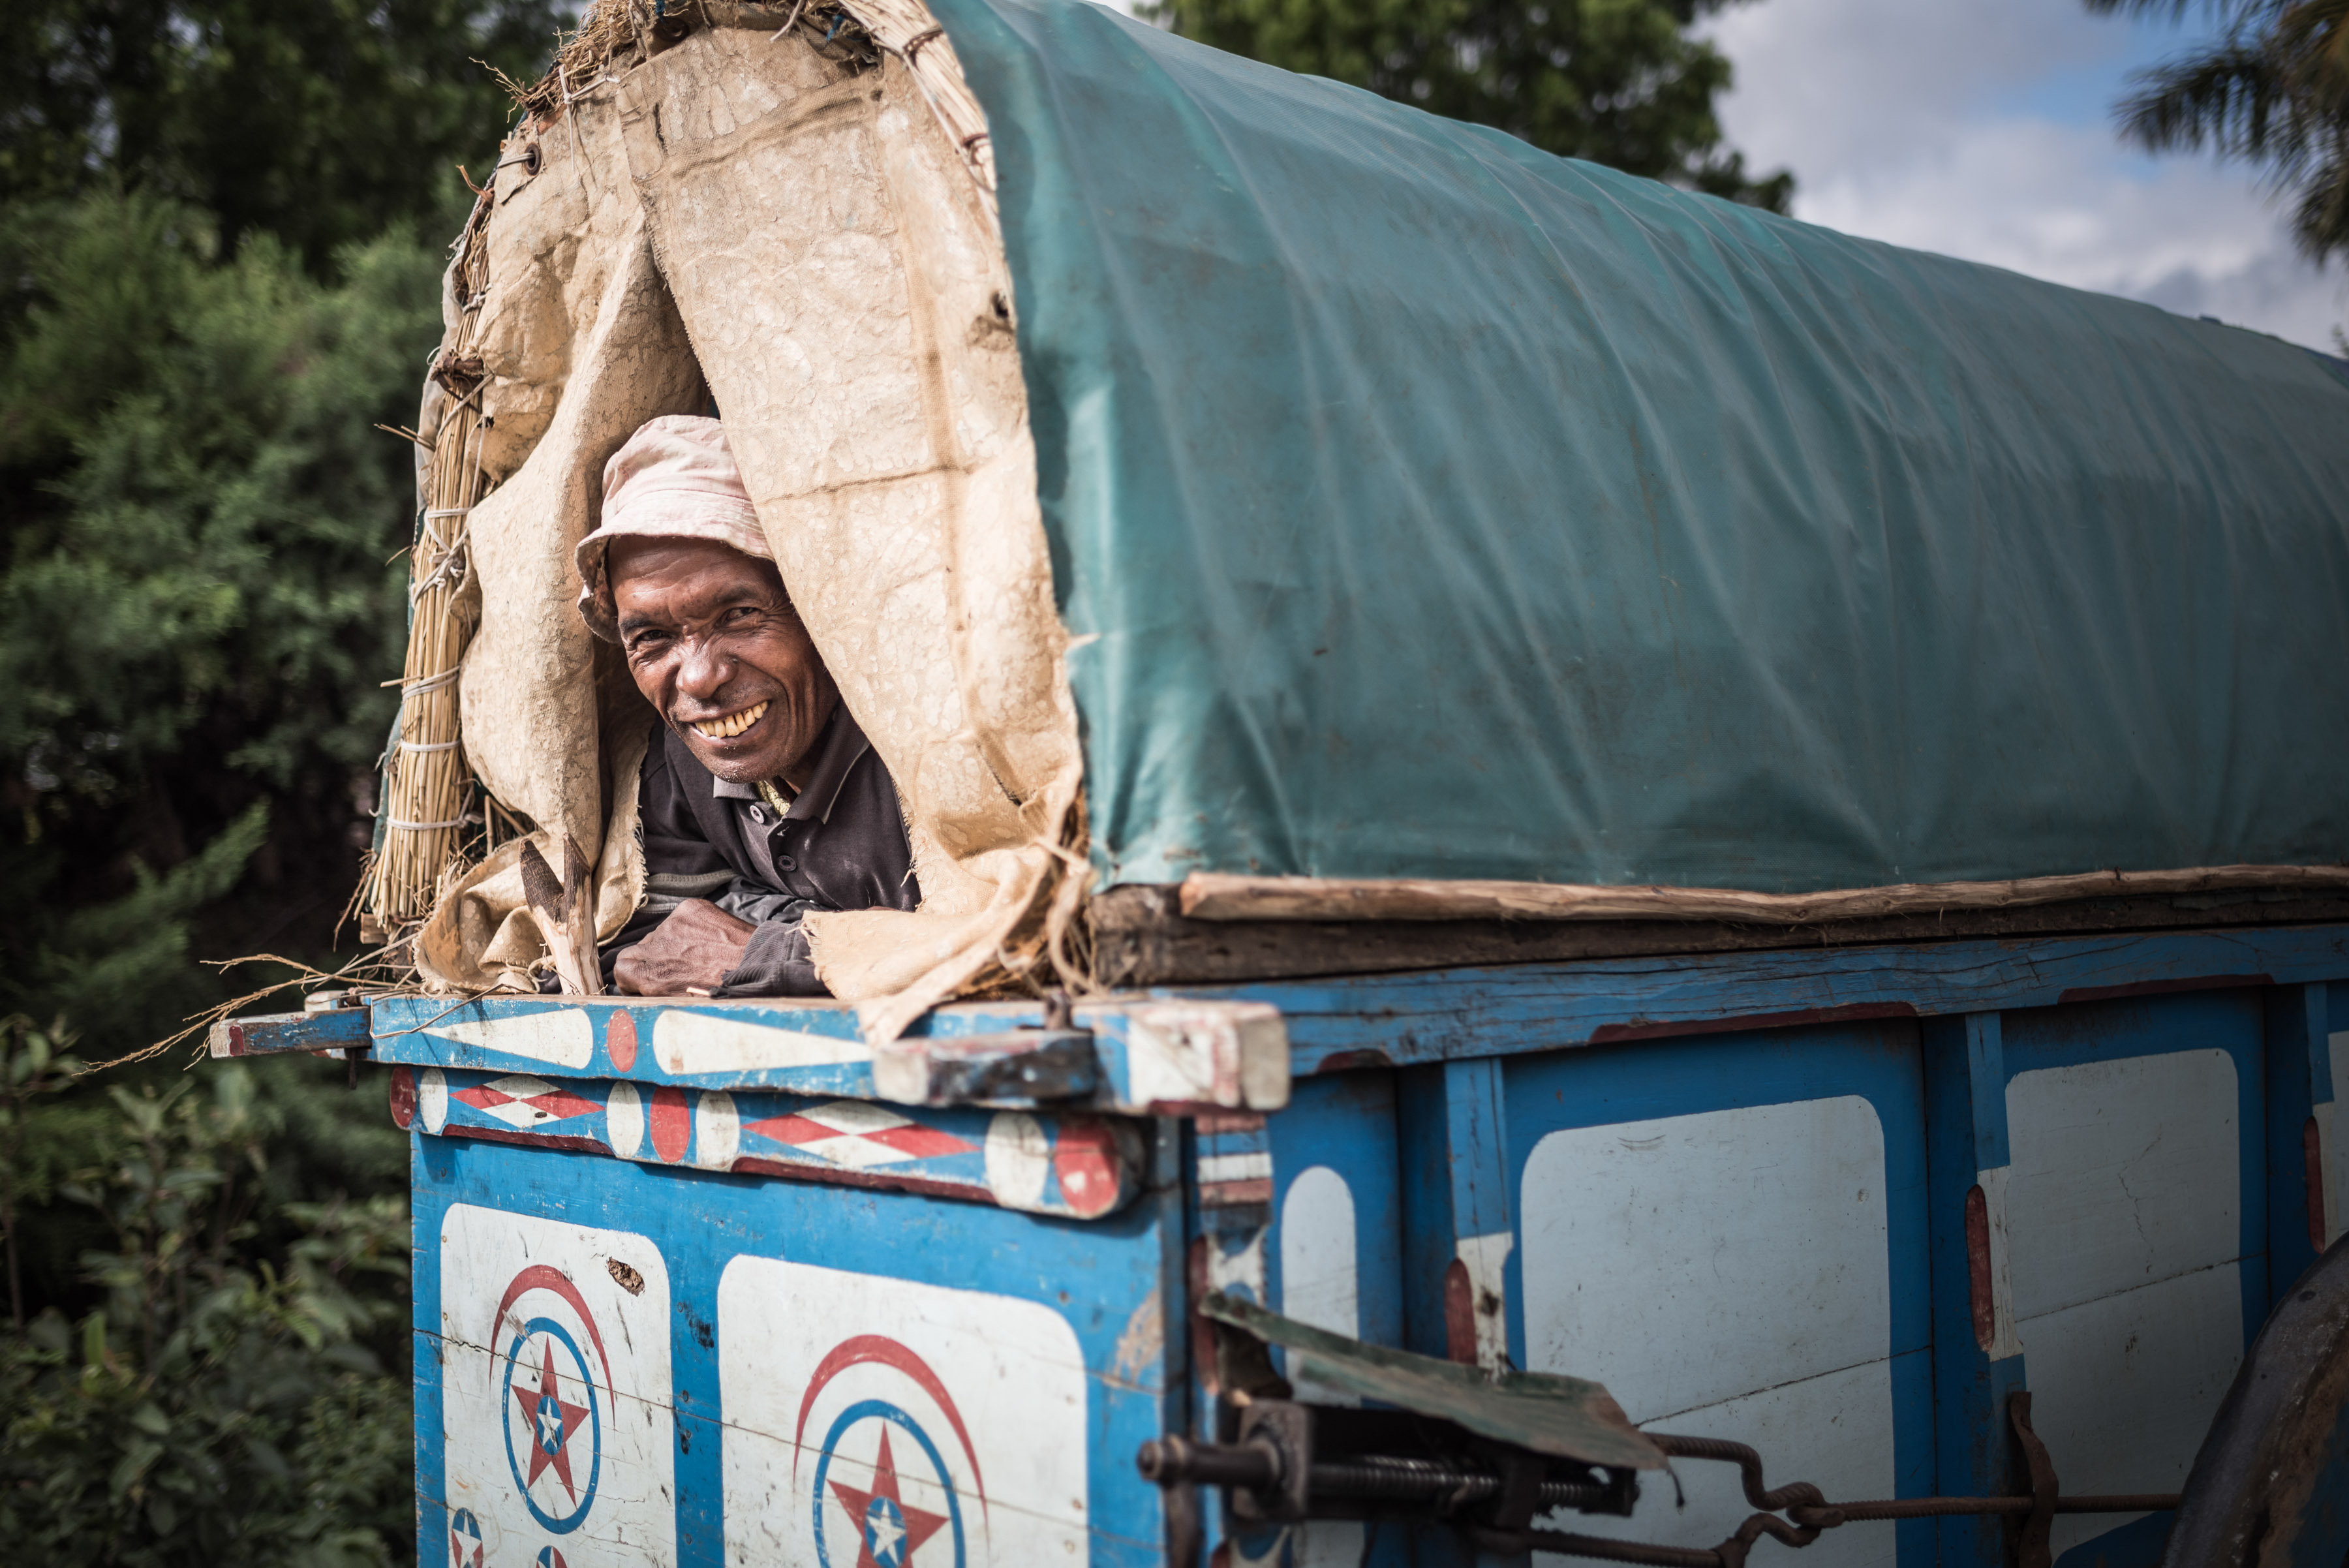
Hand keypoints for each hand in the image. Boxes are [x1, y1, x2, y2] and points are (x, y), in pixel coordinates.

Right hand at [612, 899, 756, 995]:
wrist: (759, 967)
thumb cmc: (722, 993)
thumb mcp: (678, 1005)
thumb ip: (653, 992)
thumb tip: (640, 985)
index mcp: (650, 976)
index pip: (621, 966)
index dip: (634, 973)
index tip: (649, 978)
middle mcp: (656, 948)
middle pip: (639, 948)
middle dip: (655, 958)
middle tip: (681, 966)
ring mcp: (672, 925)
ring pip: (662, 932)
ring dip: (676, 942)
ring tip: (703, 954)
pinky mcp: (690, 909)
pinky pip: (681, 917)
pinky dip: (692, 927)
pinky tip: (711, 940)